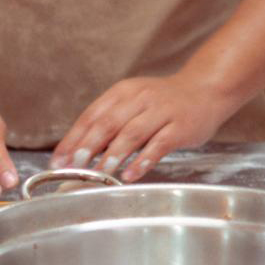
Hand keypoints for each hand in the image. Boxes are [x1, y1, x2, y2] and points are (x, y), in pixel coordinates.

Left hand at [50, 73, 240, 181]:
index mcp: (123, 93)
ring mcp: (161, 112)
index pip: (91, 115)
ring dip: (114, 154)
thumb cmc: (162, 103)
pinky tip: (131, 174)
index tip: (58, 160)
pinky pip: (159, 145)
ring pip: (132, 133)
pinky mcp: (180, 127)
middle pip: (109, 123)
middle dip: (88, 146)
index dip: (73, 138)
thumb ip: (108, 124)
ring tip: (100, 172)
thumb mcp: (132, 104)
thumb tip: (76, 152)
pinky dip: (143, 160)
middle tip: (74, 165)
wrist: (206, 89)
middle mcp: (140, 99)